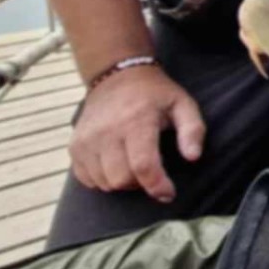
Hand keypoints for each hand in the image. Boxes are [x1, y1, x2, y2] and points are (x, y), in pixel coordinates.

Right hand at [69, 65, 204, 202]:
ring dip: (122, 182)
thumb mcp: (182, 103)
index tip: (168, 193)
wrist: (116, 76)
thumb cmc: (154, 94)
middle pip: (121, 179)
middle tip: (150, 171)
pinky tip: (115, 164)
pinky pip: (87, 179)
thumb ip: (193, 129)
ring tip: (133, 165)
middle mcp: (107, 131)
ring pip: (104, 182)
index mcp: (137, 120)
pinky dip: (102, 179)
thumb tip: (193, 157)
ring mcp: (87, 139)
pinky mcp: (75, 145)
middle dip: (140, 184)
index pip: (143, 165)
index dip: (157, 186)